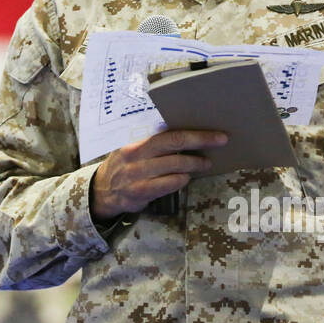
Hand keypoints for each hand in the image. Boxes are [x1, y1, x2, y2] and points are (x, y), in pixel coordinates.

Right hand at [91, 129, 226, 219]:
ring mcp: (137, 173)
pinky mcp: (140, 191)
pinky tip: (186, 178)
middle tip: (221, 141)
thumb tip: (185, 133)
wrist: (102, 189)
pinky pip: (168, 184)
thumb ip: (152, 139)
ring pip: (175, 165)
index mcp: (135, 138)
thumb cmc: (124, 164)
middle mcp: (135, 153)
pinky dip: (181, 180)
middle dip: (202, 141)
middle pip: (175, 143)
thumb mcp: (132, 146)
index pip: (168, 132)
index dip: (194, 133)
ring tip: (205, 164)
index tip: (215, 133)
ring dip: (195, 164)